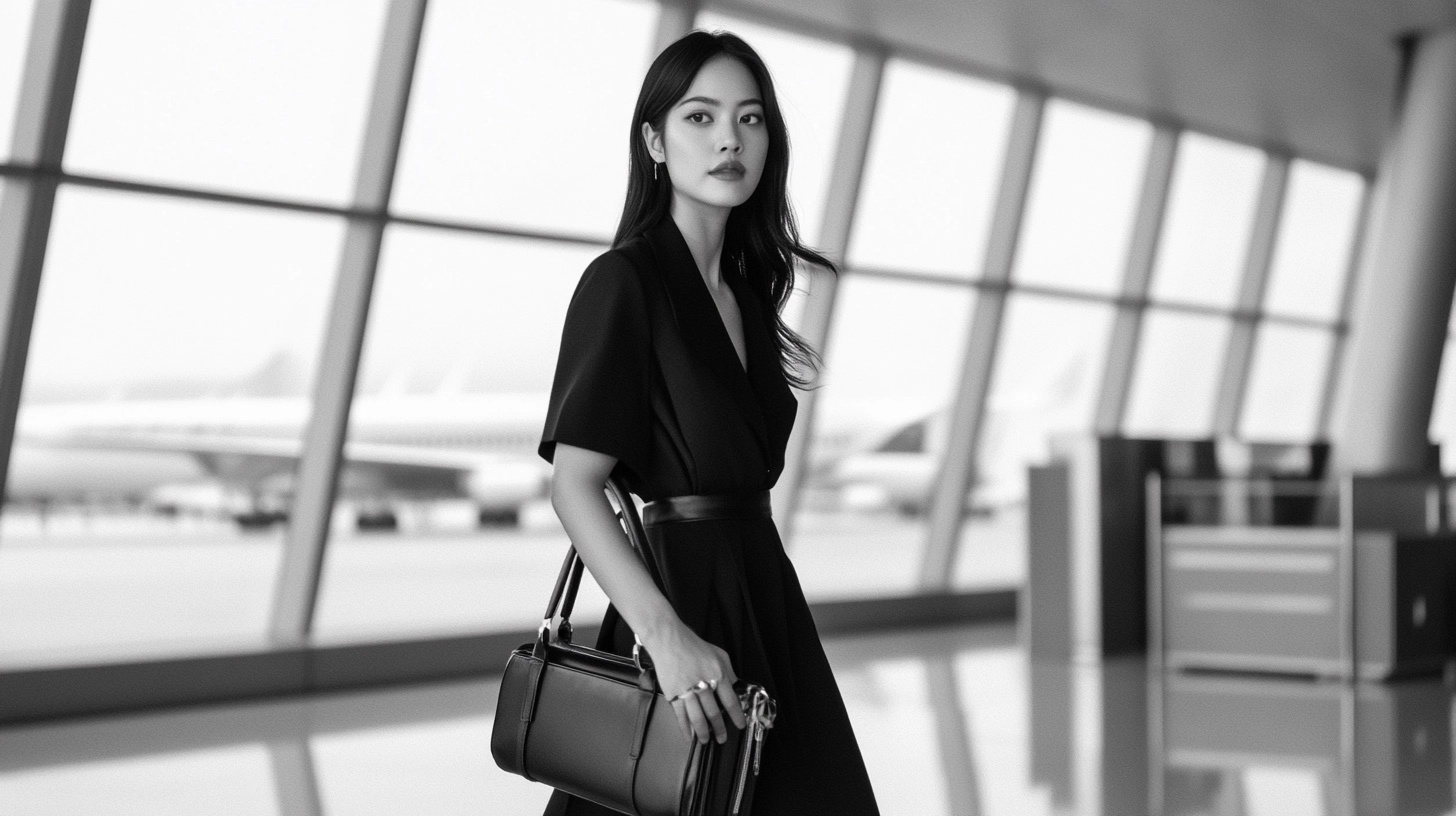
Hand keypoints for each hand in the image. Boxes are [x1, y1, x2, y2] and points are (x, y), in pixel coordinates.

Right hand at [641, 621, 747, 744]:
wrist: (668, 640)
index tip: (740, 725)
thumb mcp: (719, 653)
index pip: (730, 699)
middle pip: (714, 712)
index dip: (736, 715)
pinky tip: (688, 736)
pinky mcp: (672, 693)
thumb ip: (729, 670)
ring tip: (706, 741)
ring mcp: (687, 689)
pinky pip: (680, 715)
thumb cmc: (693, 645)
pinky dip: (684, 728)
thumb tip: (735, 685)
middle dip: (719, 728)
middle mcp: (704, 683)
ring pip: (697, 717)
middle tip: (722, 739)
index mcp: (717, 673)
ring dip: (703, 732)